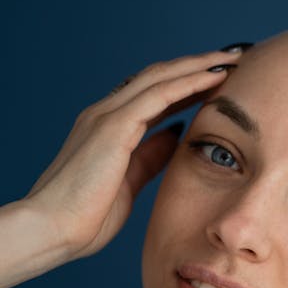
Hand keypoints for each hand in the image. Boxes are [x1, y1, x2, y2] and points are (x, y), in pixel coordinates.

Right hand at [23, 49, 243, 260]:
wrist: (52, 229)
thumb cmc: (87, 216)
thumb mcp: (131, 181)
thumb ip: (151, 155)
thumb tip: (176, 134)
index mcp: (108, 127)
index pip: (154, 93)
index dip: (187, 83)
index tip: (221, 79)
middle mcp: (106, 113)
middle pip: (159, 76)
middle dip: (197, 64)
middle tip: (234, 57)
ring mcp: (107, 115)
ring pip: (161, 76)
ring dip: (200, 65)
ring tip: (233, 58)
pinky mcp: (114, 126)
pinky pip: (160, 94)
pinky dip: (190, 82)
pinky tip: (216, 76)